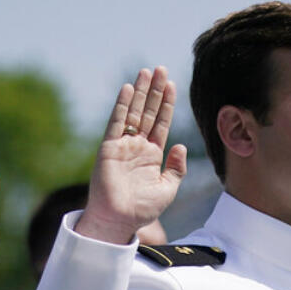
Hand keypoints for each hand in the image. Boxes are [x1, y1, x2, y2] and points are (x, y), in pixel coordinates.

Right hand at [76, 67, 187, 244]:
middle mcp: (137, 146)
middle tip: (161, 69)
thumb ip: (176, 167)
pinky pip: (117, 122)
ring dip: (141, 92)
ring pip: (134, 112)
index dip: (167, 104)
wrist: (120, 220)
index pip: (161, 123)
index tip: (173, 85)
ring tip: (148, 71)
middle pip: (149, 112)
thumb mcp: (167, 188)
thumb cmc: (143, 209)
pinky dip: (123, 105)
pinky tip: (129, 88)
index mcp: (152, 155)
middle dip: (155, 91)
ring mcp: (123, 145)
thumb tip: (180, 144)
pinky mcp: (109, 147)